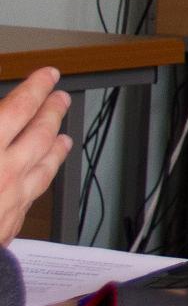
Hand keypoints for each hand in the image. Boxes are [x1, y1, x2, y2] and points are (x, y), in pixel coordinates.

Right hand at [0, 68, 71, 247]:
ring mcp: (10, 203)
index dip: (36, 89)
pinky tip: (41, 181)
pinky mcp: (7, 229)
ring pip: (45, 168)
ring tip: (64, 136)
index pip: (19, 109)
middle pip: (40, 135)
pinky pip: (33, 198)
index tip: (48, 76)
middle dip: (53, 112)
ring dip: (56, 147)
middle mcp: (4, 174)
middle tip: (61, 98)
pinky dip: (42, 182)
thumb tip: (1, 117)